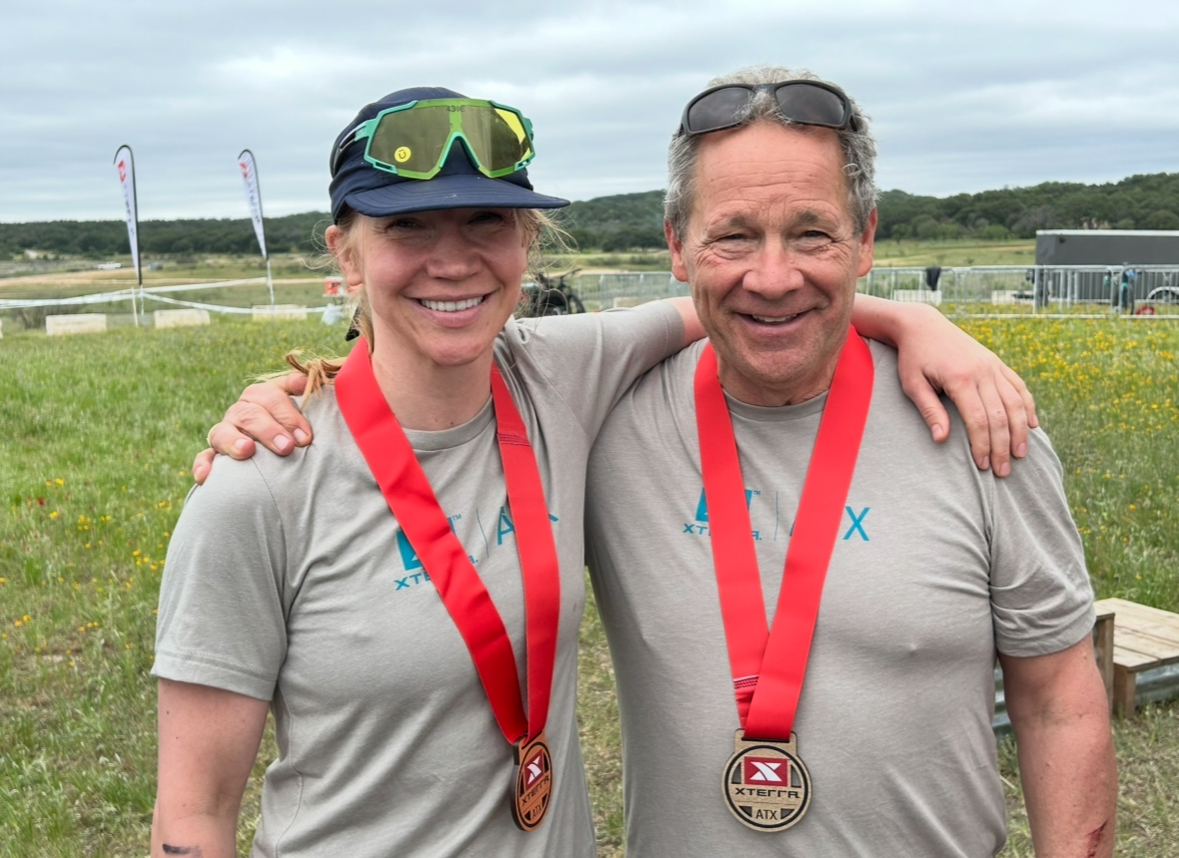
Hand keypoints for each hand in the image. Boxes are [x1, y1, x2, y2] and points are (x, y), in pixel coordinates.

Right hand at [192, 373, 310, 484]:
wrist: (284, 454)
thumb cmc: (299, 430)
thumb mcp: (306, 409)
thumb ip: (304, 391)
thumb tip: (303, 380)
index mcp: (263, 397)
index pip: (271, 395)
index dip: (287, 414)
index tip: (305, 437)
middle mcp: (242, 412)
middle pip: (249, 414)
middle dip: (269, 430)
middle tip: (287, 448)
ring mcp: (225, 432)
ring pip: (222, 431)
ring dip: (234, 441)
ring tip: (247, 451)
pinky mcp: (214, 455)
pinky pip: (204, 457)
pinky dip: (203, 464)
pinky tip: (205, 476)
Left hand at [894, 305, 1036, 476]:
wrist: (923, 325)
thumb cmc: (913, 358)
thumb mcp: (912, 384)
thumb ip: (929, 411)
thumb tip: (942, 440)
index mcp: (960, 379)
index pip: (978, 420)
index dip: (983, 445)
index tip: (982, 466)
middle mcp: (982, 372)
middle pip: (1001, 416)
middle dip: (1003, 446)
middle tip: (1003, 471)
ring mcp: (992, 366)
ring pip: (1016, 402)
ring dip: (1021, 431)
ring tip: (1020, 454)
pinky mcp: (996, 363)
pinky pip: (1019, 386)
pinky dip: (1028, 406)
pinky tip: (1033, 425)